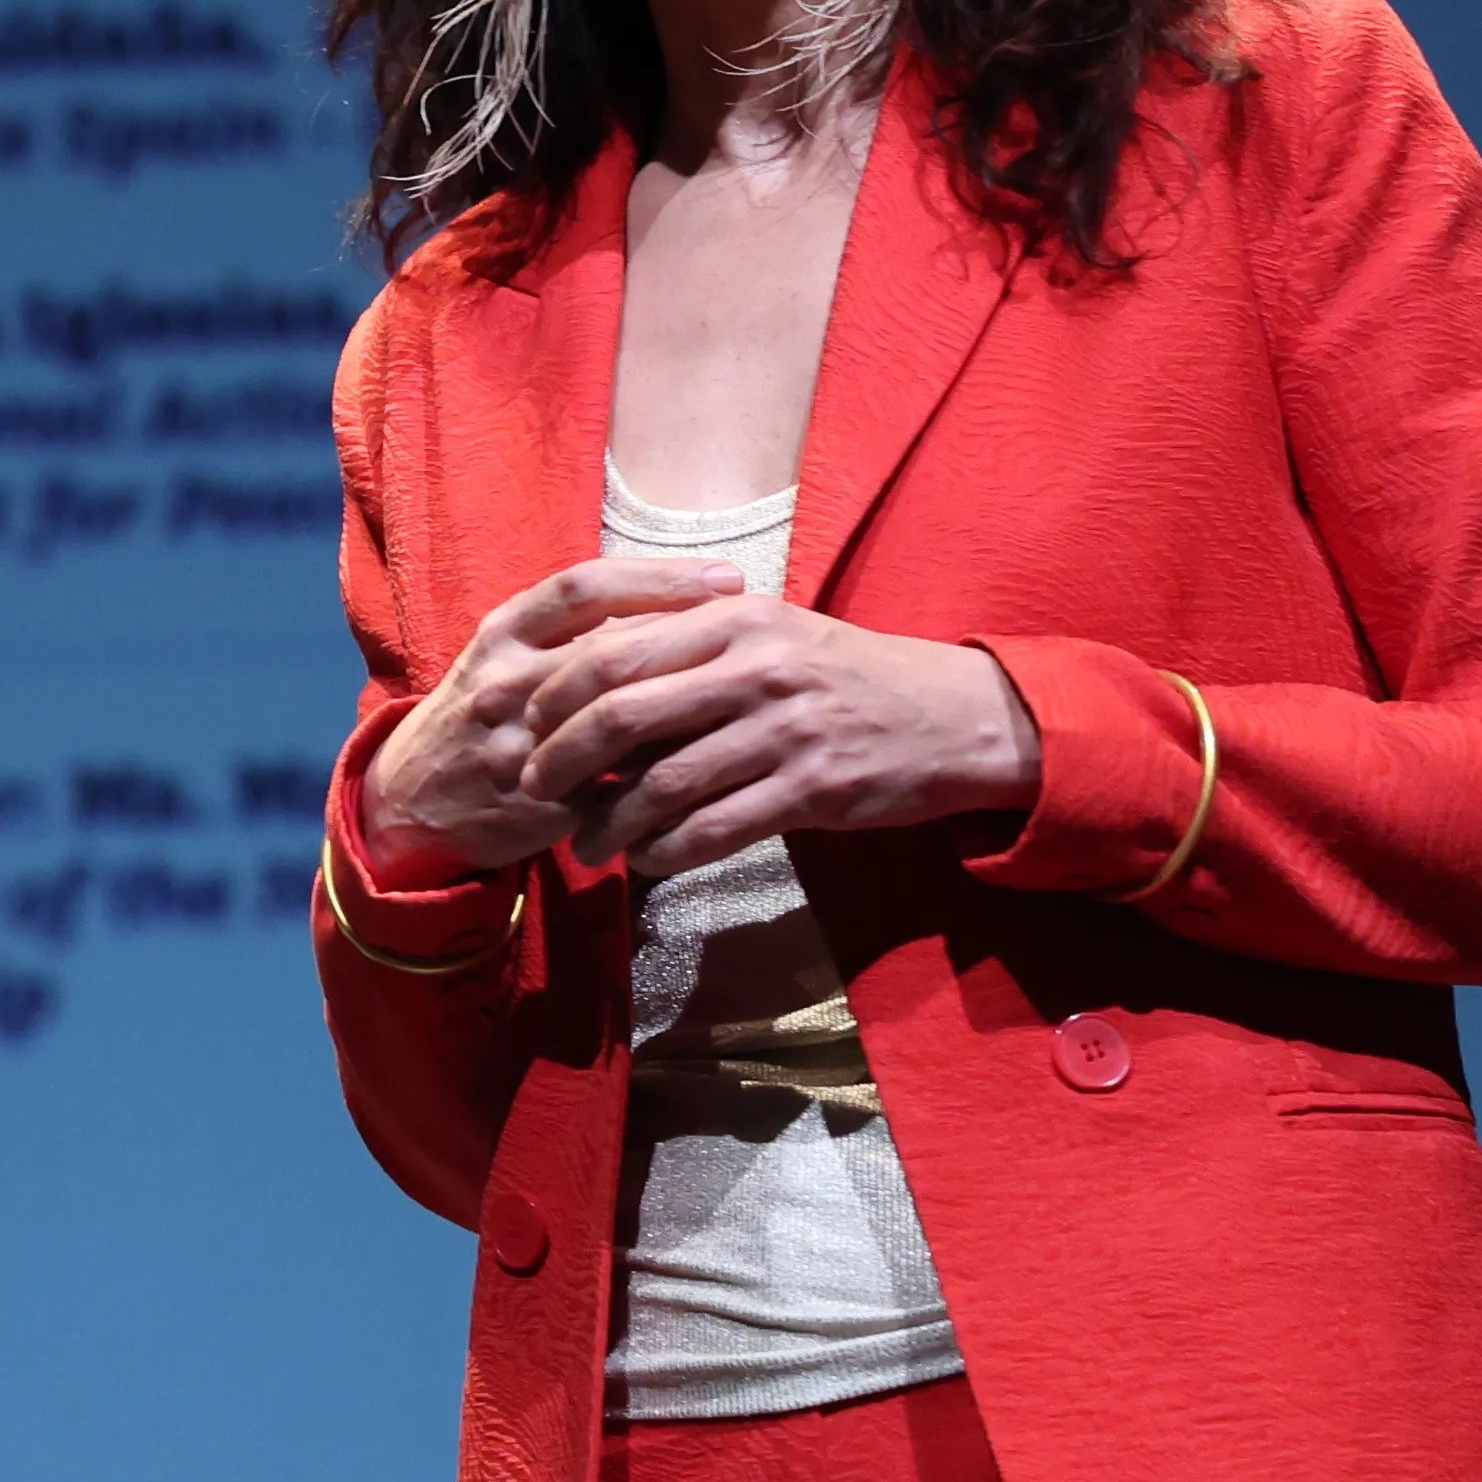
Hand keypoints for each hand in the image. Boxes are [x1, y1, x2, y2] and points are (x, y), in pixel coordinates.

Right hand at [359, 553, 741, 880]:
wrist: (414, 800)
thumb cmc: (479, 715)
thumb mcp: (506, 656)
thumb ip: (571, 631)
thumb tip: (670, 601)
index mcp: (502, 633)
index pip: (584, 586)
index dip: (659, 578)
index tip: (726, 578)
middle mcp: (506, 680)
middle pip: (610, 647)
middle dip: (691, 641)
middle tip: (761, 632)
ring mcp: (520, 743)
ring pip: (619, 719)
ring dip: (686, 707)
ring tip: (749, 695)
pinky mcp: (538, 802)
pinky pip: (616, 785)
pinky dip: (665, 770)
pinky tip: (714, 759)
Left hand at [367, 561, 1040, 882]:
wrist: (952, 717)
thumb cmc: (843, 677)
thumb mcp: (770, 633)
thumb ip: (690, 644)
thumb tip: (592, 675)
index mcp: (734, 618)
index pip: (613, 651)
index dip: (557, 697)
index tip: (530, 730)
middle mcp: (755, 665)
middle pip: (623, 713)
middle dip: (564, 760)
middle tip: (537, 791)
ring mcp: (786, 728)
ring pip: (665, 782)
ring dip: (610, 823)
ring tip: (584, 847)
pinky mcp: (813, 788)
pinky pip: (716, 829)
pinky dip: (667, 851)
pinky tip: (647, 862)